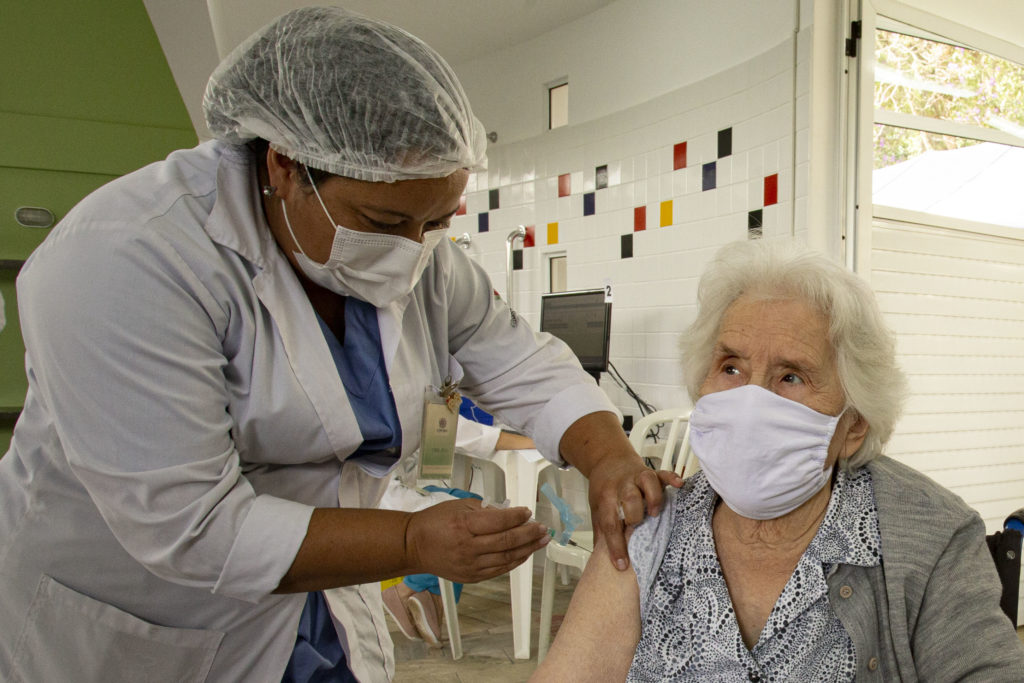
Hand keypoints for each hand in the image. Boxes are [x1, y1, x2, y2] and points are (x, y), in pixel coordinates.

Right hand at [404, 498, 549, 582]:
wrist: (413, 546)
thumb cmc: (435, 522)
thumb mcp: (458, 506)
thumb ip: (484, 510)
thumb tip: (508, 514)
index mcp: (464, 525)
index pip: (499, 521)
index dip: (517, 516)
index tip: (528, 512)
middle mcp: (468, 547)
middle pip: (507, 541)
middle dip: (529, 534)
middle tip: (543, 528)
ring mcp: (470, 565)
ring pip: (507, 558)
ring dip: (528, 549)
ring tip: (542, 541)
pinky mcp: (472, 577)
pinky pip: (499, 570)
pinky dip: (515, 561)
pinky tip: (525, 553)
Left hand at [587, 453, 682, 570]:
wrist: (607, 460)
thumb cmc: (603, 489)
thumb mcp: (596, 509)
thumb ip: (601, 533)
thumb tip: (601, 562)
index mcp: (606, 498)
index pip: (610, 523)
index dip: (615, 546)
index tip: (622, 564)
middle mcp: (622, 486)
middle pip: (629, 499)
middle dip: (634, 516)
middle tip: (636, 529)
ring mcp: (637, 477)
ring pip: (647, 483)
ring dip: (653, 498)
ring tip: (654, 513)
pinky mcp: (650, 472)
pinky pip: (662, 473)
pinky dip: (671, 477)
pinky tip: (679, 485)